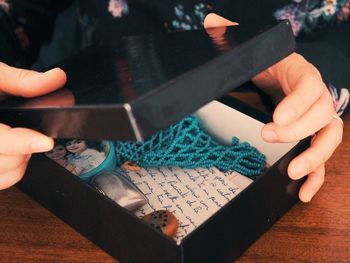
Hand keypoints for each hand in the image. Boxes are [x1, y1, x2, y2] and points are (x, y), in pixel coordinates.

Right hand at [0, 62, 66, 189]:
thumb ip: (19, 80)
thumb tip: (55, 78)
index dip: (22, 142)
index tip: (45, 141)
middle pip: (4, 162)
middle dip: (25, 148)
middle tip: (31, 134)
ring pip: (3, 177)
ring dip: (19, 161)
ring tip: (18, 141)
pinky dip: (10, 171)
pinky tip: (9, 153)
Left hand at [204, 14, 342, 201]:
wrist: (281, 74)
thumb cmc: (267, 64)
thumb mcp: (251, 50)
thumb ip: (232, 37)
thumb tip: (211, 23)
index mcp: (301, 73)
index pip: (309, 85)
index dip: (297, 103)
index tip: (277, 117)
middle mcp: (315, 96)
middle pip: (322, 115)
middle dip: (298, 130)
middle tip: (270, 136)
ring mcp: (316, 118)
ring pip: (328, 138)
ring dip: (313, 157)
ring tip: (292, 172)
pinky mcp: (311, 135)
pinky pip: (320, 155)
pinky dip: (315, 173)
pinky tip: (303, 189)